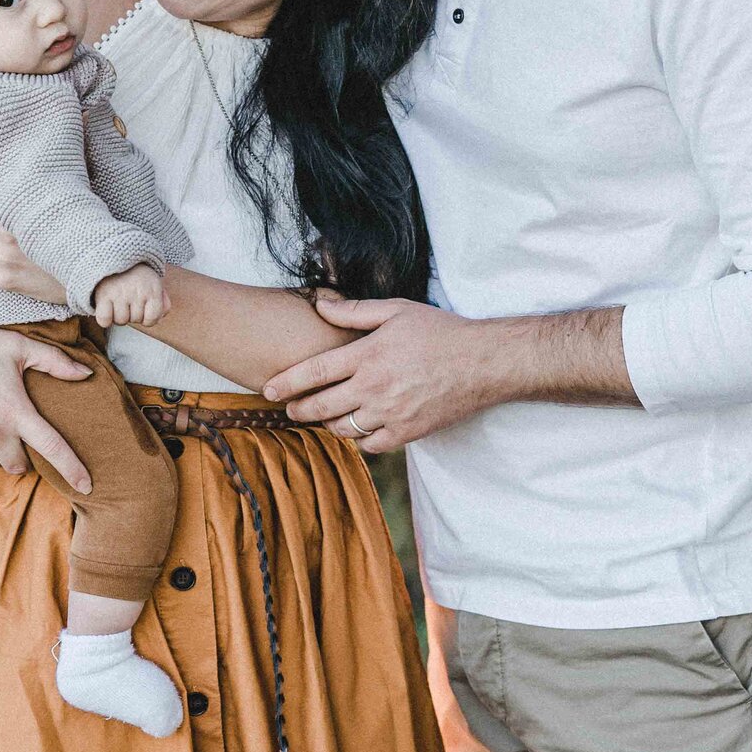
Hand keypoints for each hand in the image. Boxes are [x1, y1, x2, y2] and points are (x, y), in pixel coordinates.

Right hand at [0, 309, 96, 491]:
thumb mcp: (20, 347)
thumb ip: (56, 362)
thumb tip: (87, 374)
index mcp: (16, 410)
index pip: (52, 448)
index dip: (73, 470)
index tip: (88, 487)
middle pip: (20, 466)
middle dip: (27, 459)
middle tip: (25, 437)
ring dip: (1, 454)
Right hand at [91, 264, 169, 328]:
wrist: (115, 255)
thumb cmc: (136, 275)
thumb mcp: (154, 284)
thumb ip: (163, 302)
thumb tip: (161, 316)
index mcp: (153, 289)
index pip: (152, 318)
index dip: (147, 318)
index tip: (142, 309)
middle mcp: (138, 291)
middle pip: (135, 320)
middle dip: (132, 313)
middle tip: (127, 299)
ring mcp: (120, 293)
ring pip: (120, 321)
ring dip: (118, 315)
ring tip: (117, 301)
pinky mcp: (104, 295)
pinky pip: (104, 320)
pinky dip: (105, 318)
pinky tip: (106, 308)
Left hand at [260, 299, 502, 453]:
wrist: (484, 363)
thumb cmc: (441, 332)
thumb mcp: (397, 311)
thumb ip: (355, 312)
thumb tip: (320, 306)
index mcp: (369, 355)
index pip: (315, 371)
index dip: (286, 382)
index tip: (267, 389)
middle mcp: (375, 387)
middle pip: (321, 407)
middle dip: (299, 409)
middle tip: (290, 408)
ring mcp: (391, 413)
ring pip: (342, 429)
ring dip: (328, 424)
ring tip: (325, 416)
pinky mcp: (408, 432)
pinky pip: (370, 444)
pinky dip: (359, 438)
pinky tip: (358, 428)